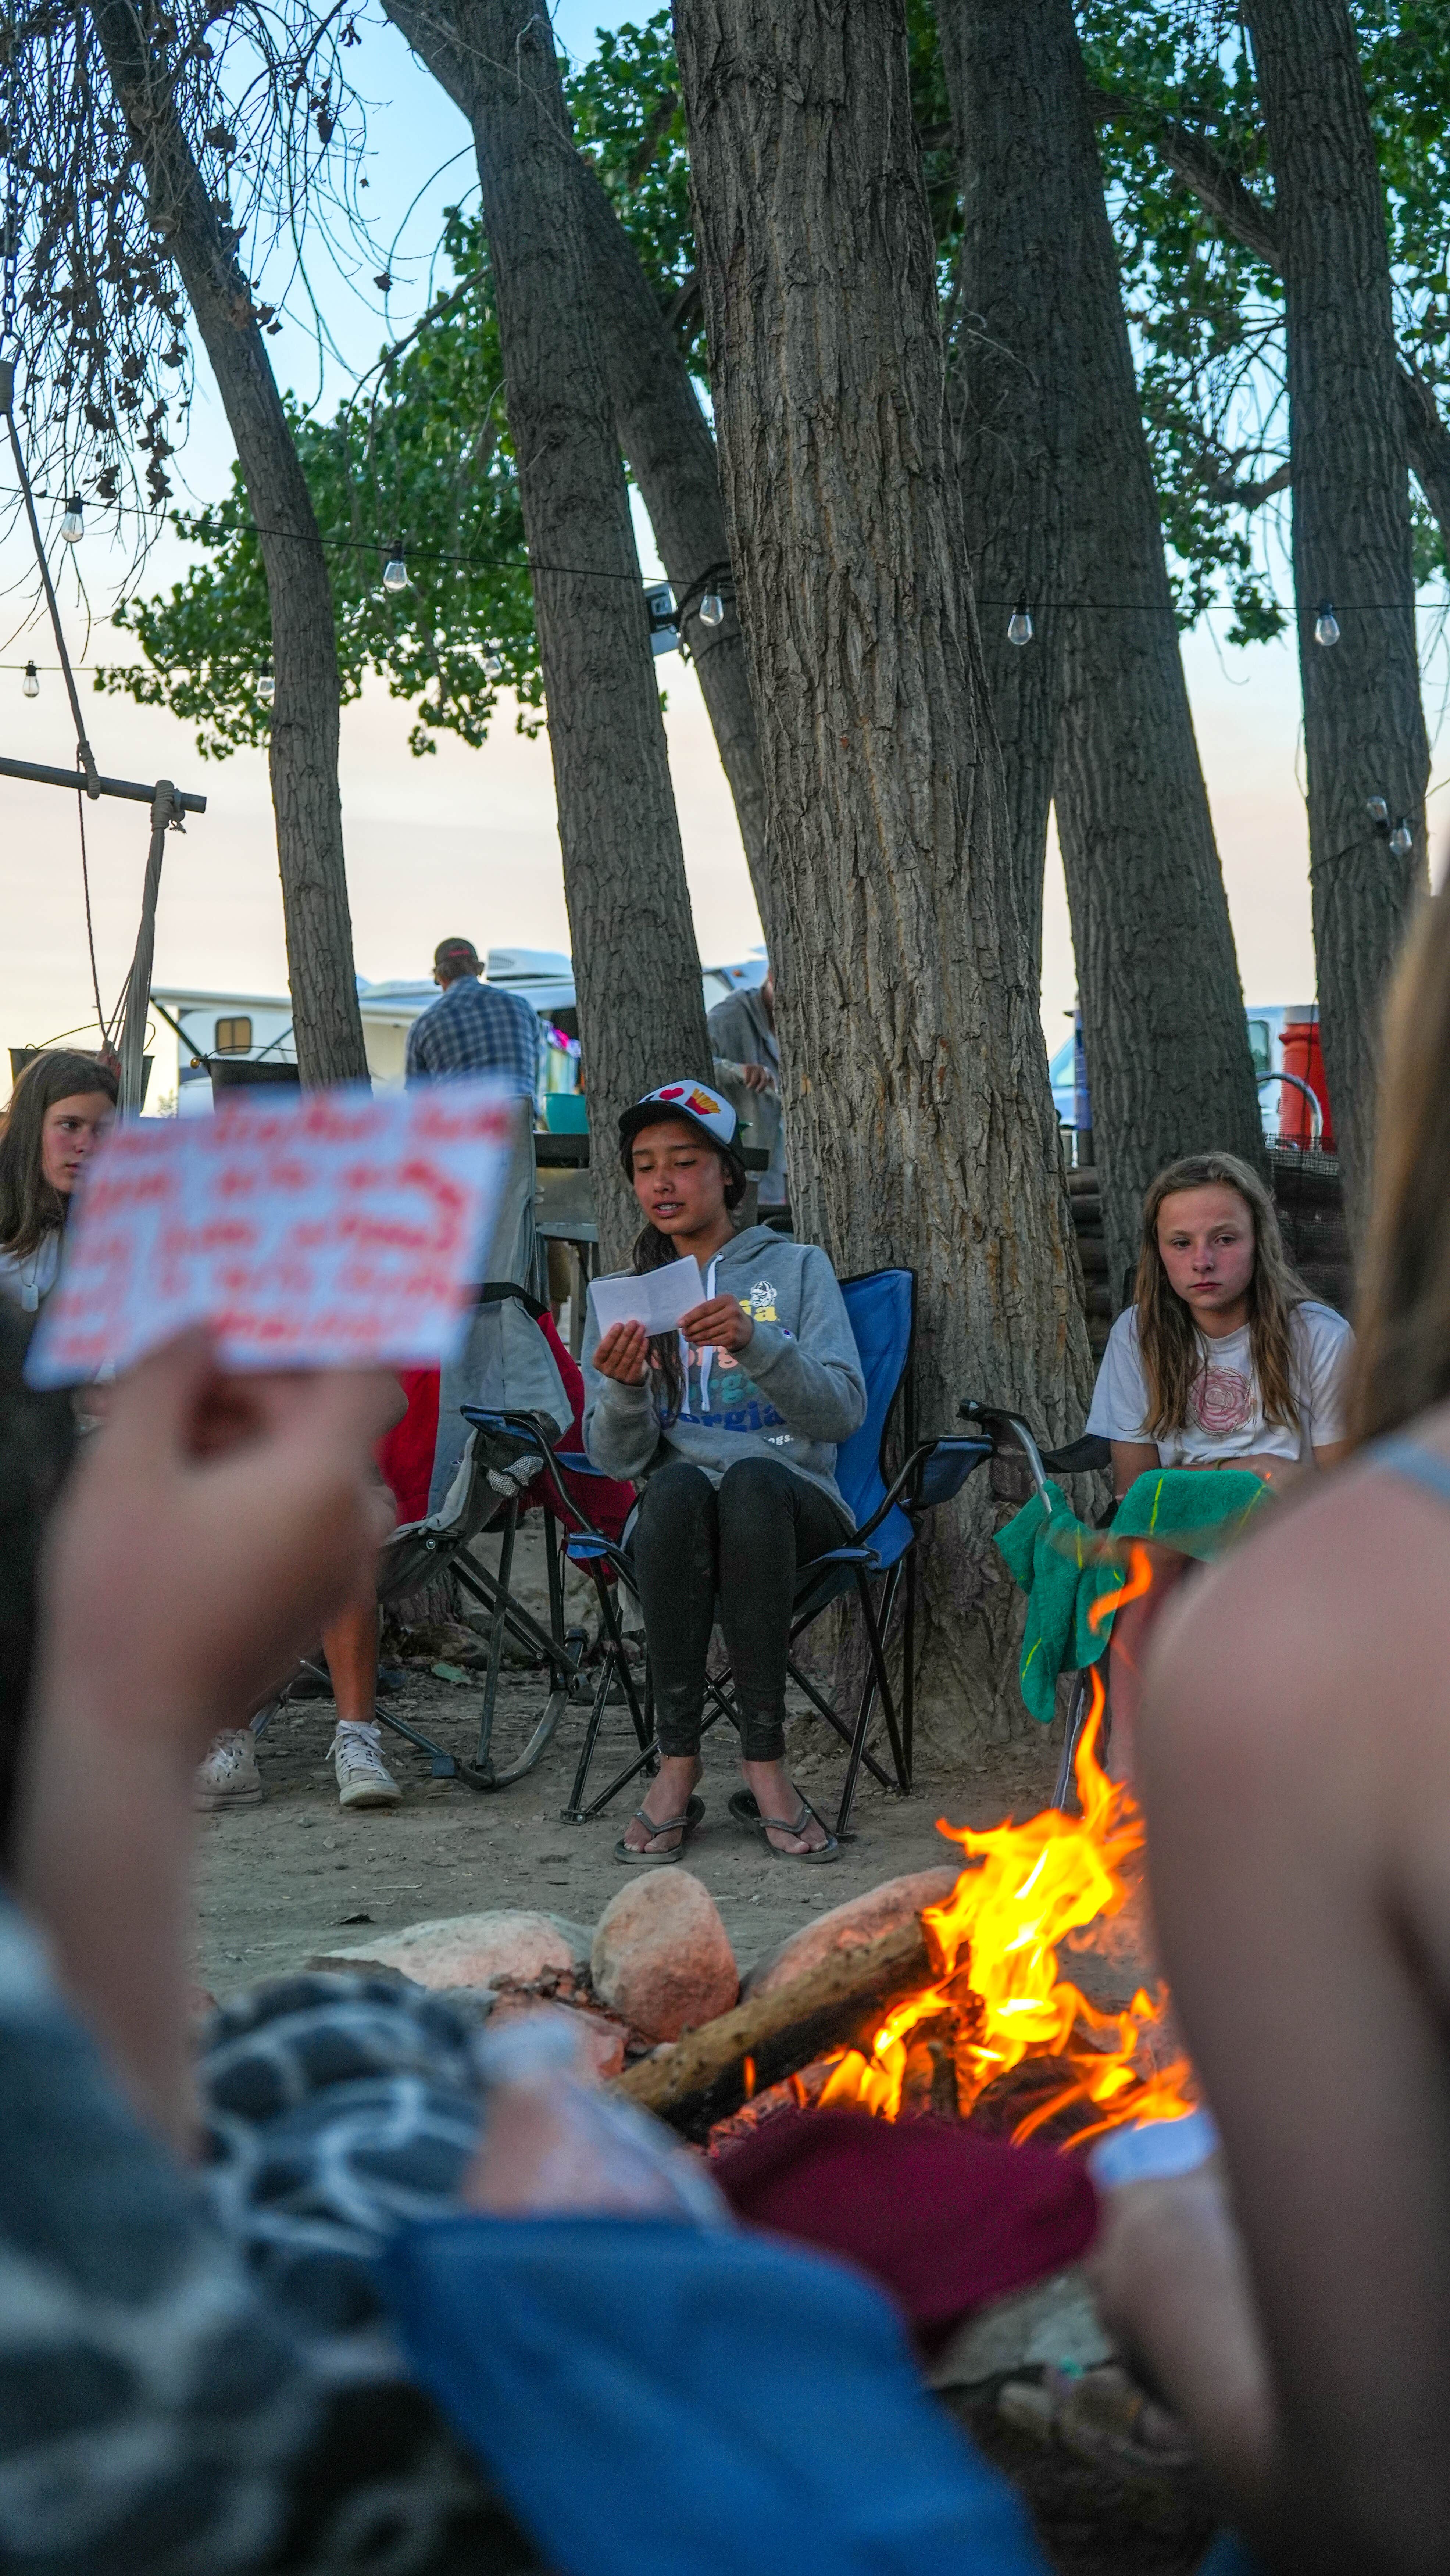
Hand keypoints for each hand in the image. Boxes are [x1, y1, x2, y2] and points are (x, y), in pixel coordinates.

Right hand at [33, 1329, 402, 1762]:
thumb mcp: (124, 1466)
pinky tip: (179, 1502)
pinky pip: (304, 1516)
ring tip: (156, 1451)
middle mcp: (353, 1522)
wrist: (132, 1730)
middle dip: (241, 1393)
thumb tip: (199, 1327)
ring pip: (305, 1465)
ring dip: (239, 1442)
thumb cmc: (126, 1604)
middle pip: (319, 1417)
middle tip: (156, 1394)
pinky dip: (253, 1492)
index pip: (364, 1373)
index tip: (262, 1322)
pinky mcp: (321, 1598)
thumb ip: (165, 1377)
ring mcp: (344, 1566)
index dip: (317, 1338)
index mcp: (323, 1481)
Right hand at [592, 1319, 649, 1384]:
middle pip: (617, 1350)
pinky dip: (642, 1350)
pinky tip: (645, 1340)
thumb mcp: (609, 1348)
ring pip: (628, 1355)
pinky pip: (637, 1362)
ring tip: (641, 1328)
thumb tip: (623, 1325)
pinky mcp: (631, 1378)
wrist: (623, 1373)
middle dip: (626, 1335)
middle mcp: (606, 1370)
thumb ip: (612, 1339)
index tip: (619, 1324)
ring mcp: (619, 1375)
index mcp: (597, 1361)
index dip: (612, 1336)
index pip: (604, 1348)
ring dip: (636, 1340)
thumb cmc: (614, 1355)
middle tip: (633, 1323)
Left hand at [679, 1294, 753, 1355]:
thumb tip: (684, 1320)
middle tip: (683, 1332)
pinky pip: (712, 1341)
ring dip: (695, 1337)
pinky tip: (696, 1342)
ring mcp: (733, 1325)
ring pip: (707, 1333)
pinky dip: (702, 1342)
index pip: (704, 1309)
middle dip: (691, 1328)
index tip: (680, 1323)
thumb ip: (707, 1310)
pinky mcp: (733, 1338)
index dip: (690, 1316)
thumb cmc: (729, 1316)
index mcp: (727, 1299)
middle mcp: (732, 1311)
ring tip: (687, 1338)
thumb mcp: (722, 1308)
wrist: (747, 1331)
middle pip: (705, 1322)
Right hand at [740, 1060, 771, 1093]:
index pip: (772, 1078)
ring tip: (748, 1087)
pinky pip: (747, 1078)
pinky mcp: (748, 1067)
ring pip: (755, 1080)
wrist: (737, 1070)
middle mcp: (762, 1068)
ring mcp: (755, 1067)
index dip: (774, 1085)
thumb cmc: (749, 1078)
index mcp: (766, 1071)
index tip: (775, 1092)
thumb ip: (762, 1085)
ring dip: (751, 1086)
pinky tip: (745, 1083)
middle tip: (757, 1091)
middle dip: (761, 1087)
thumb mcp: (757, 1081)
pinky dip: (746, 1082)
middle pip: (764, 1079)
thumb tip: (771, 1092)